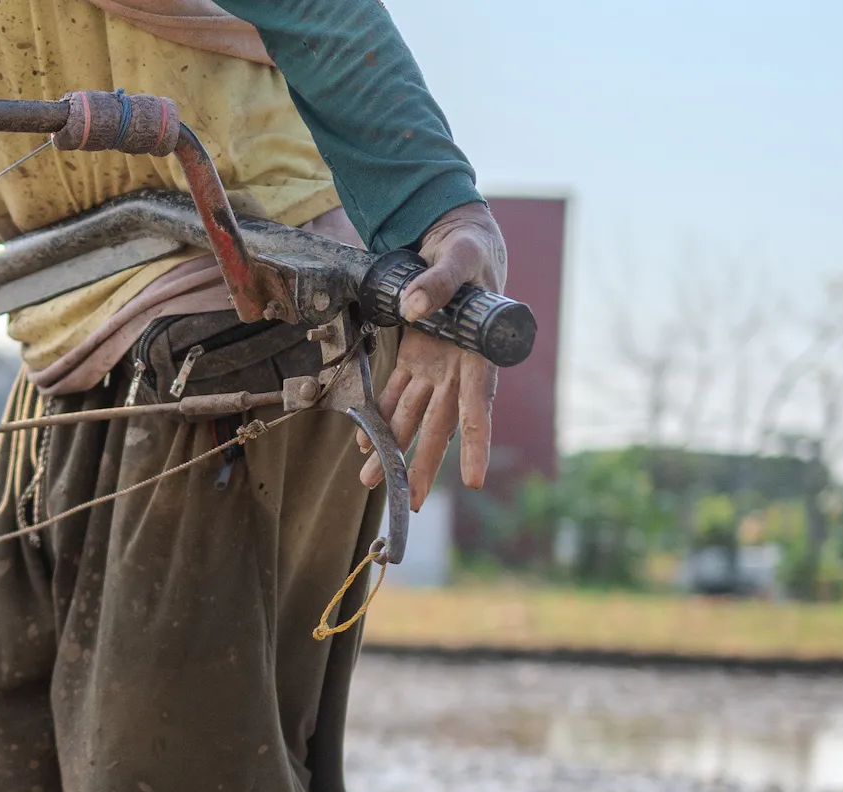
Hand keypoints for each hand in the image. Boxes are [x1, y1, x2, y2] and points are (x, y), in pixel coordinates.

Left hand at [359, 202, 508, 503]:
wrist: (459, 239)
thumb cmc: (470, 248)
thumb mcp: (459, 256)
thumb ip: (438, 282)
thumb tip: (413, 308)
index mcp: (477, 351)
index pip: (478, 405)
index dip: (476, 442)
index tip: (475, 479)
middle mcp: (457, 368)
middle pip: (442, 424)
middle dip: (426, 464)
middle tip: (412, 500)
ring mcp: (436, 366)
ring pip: (415, 417)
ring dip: (394, 448)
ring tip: (372, 481)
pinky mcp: (416, 358)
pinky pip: (396, 394)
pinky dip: (380, 417)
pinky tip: (364, 443)